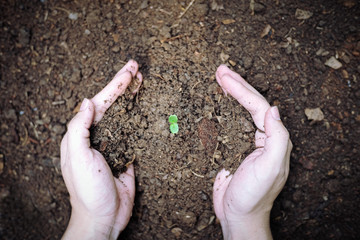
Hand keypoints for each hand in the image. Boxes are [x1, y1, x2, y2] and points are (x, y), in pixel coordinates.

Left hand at [61, 60, 142, 239]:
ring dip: (134, 98)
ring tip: (143, 82)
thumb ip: (79, 129)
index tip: (129, 71)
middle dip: (125, 85)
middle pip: (114, 105)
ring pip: (126, 115)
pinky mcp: (127, 154)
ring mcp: (115, 144)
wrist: (104, 218)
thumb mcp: (77, 158)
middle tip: (137, 67)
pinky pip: (136, 132)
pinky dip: (142, 119)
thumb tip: (88, 102)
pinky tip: (148, 109)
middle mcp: (99, 136)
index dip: (115, 85)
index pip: (100, 103)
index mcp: (83, 135)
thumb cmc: (87, 191)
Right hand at [213, 65, 291, 239]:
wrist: (238, 216)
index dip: (241, 89)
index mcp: (272, 138)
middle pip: (249, 104)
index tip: (223, 76)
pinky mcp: (230, 148)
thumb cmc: (254, 196)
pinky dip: (220, 110)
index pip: (257, 106)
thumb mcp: (271, 168)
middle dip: (235, 85)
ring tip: (217, 79)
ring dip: (228, 94)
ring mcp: (245, 141)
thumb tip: (274, 109)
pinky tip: (213, 103)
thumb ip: (277, 138)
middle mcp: (261, 137)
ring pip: (238, 111)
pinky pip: (226, 123)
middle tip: (219, 70)